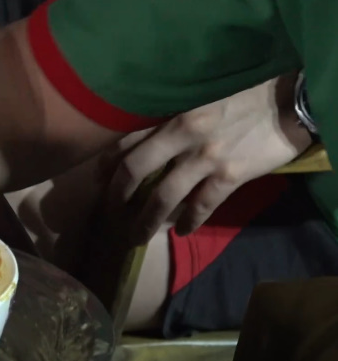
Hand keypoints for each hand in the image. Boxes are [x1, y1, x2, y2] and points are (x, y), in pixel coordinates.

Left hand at [106, 74, 311, 243]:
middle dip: (116, 197)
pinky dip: (189, 222)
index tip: (97, 180)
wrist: (291, 101)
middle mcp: (183, 135)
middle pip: (135, 170)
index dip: (107, 163)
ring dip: (145, 221)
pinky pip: (201, 206)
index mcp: (172, 113)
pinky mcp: (230, 176)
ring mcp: (206, 157)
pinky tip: (181, 233)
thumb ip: (172, 117)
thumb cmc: (244, 96)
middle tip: (108, 214)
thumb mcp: (200, 98)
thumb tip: (144, 141)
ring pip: (163, 196)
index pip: (127, 140)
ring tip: (136, 237)